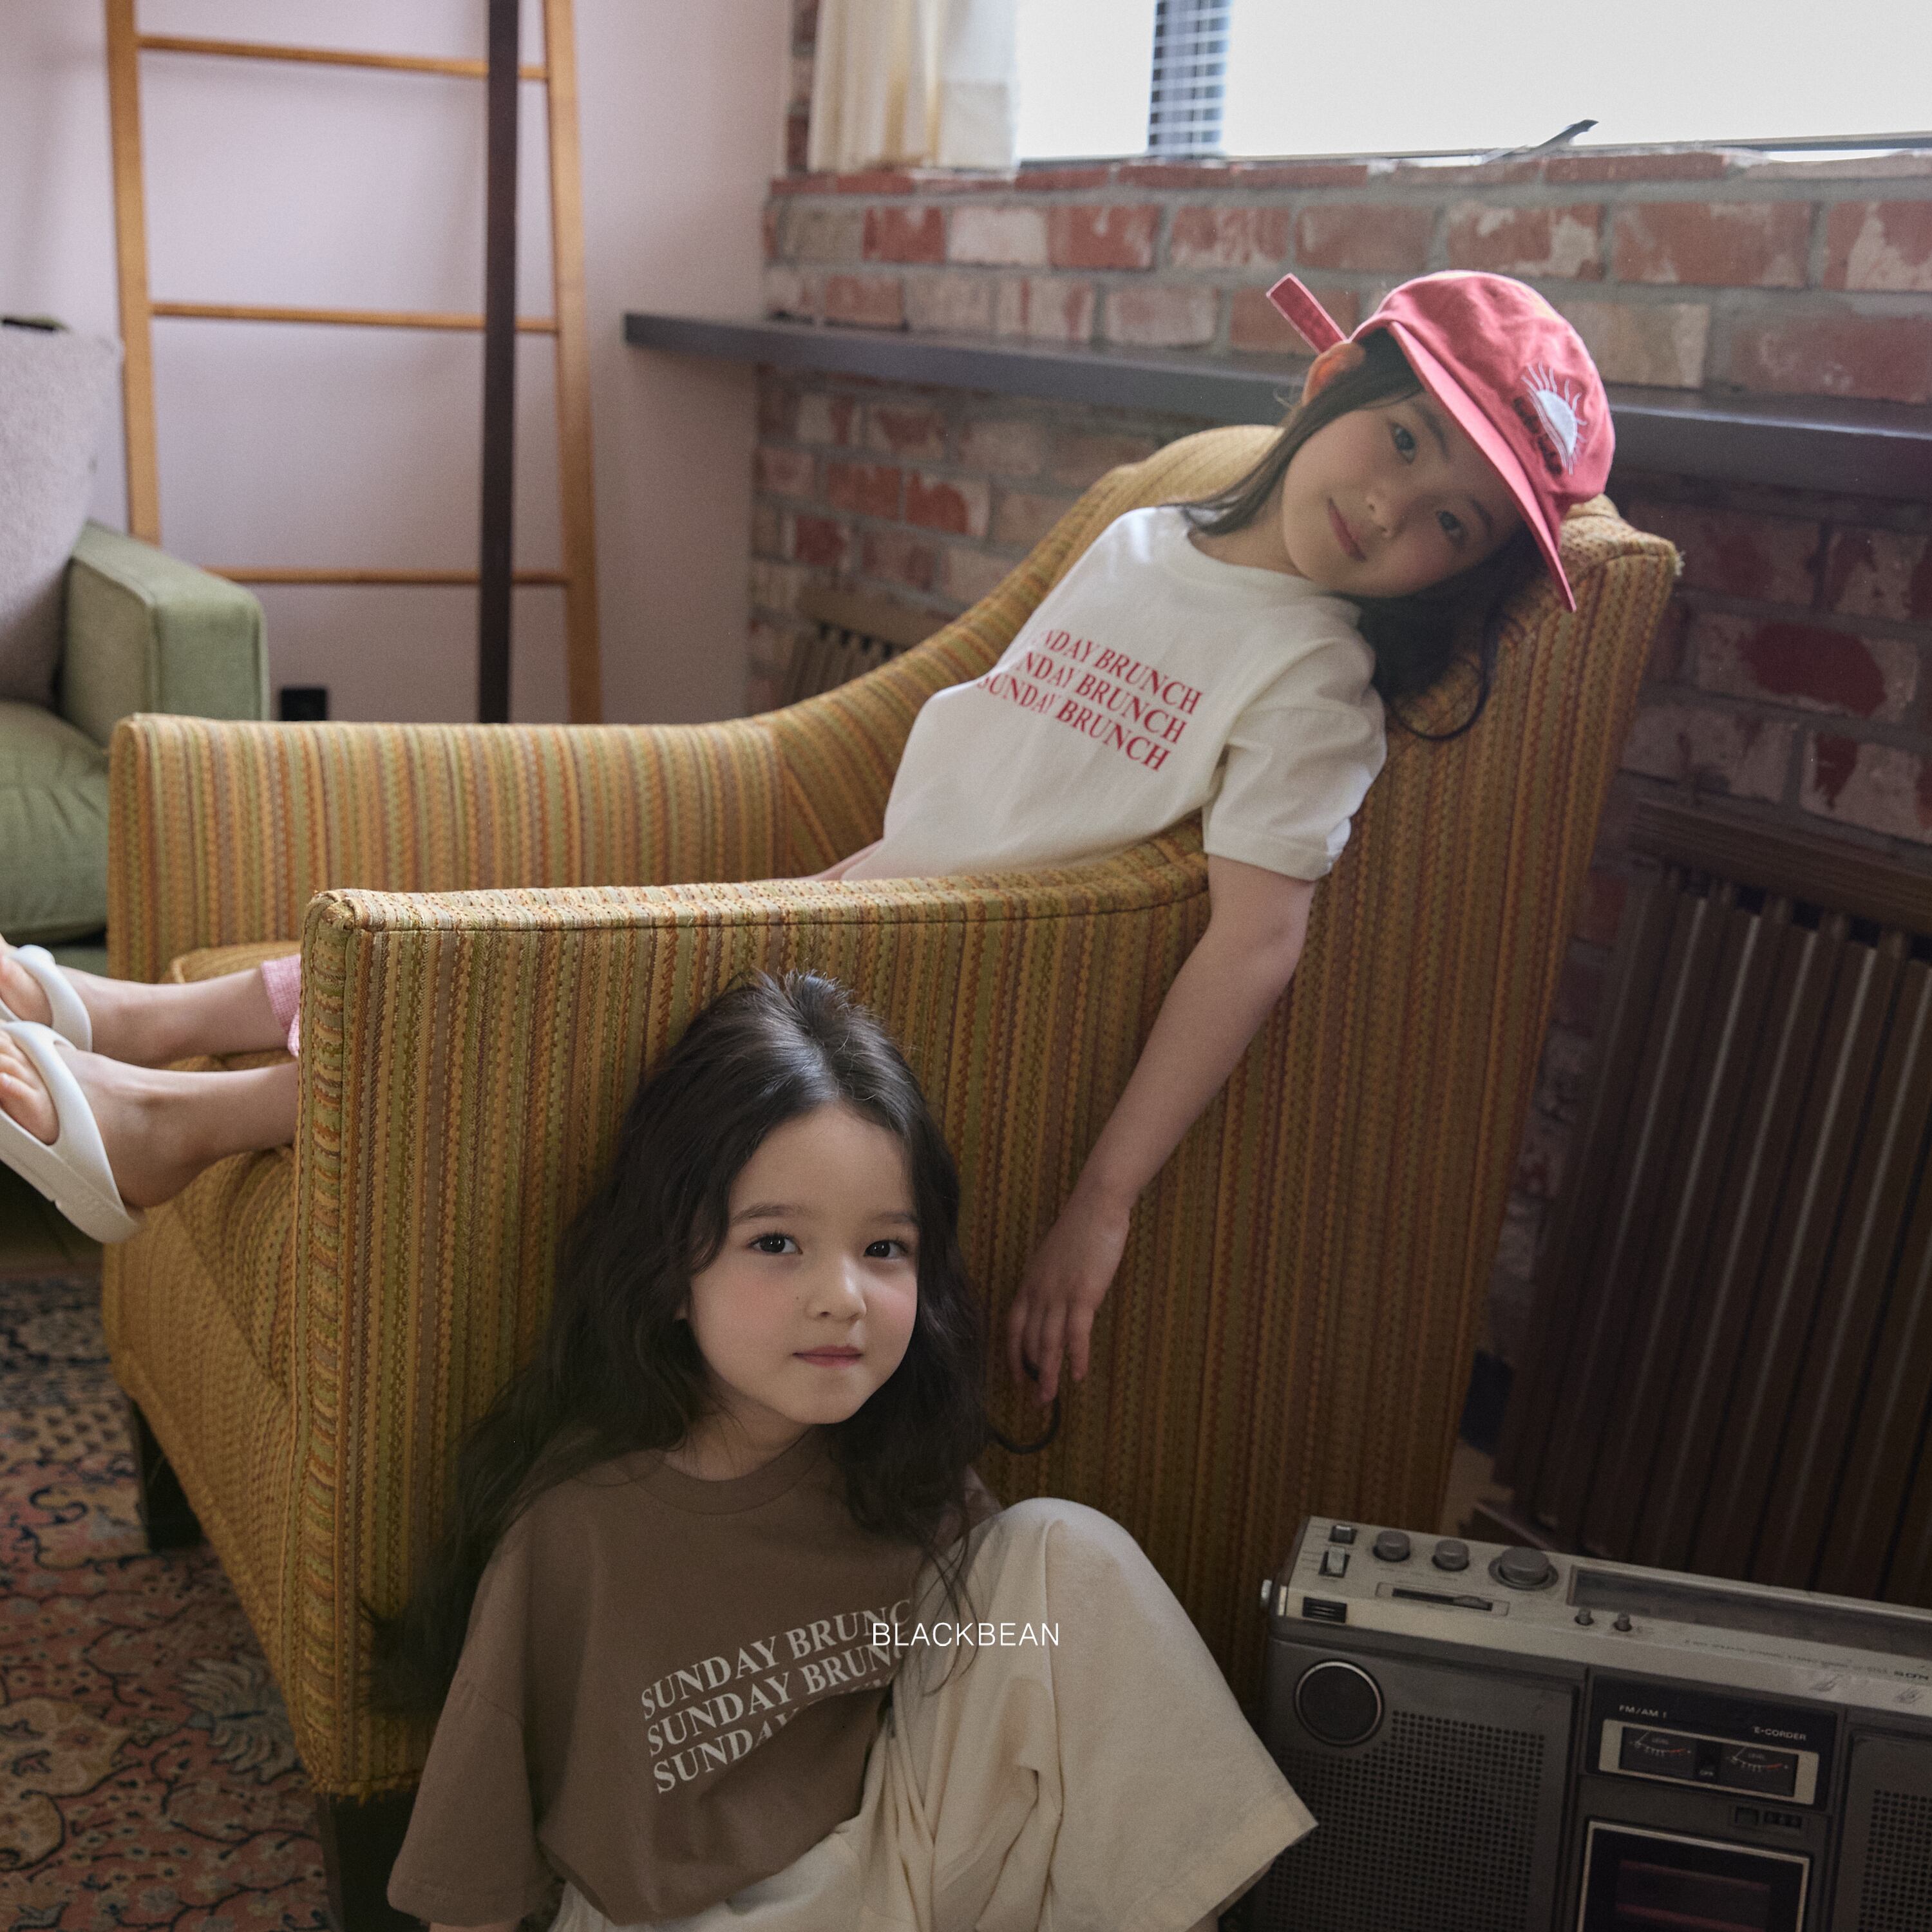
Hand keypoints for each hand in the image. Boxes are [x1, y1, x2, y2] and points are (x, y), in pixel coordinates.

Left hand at [1005, 1187, 1130, 1404]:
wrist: (1096, 1208)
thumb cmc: (1080, 1230)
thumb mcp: (1055, 1259)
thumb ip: (1050, 1283)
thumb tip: (1054, 1304)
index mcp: (1030, 1283)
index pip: (1013, 1327)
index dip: (1013, 1355)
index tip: (1017, 1377)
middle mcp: (1039, 1292)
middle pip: (1028, 1341)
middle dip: (1030, 1373)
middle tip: (1036, 1399)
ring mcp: (1059, 1294)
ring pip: (1047, 1343)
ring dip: (1048, 1374)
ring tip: (1049, 1398)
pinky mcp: (1083, 1294)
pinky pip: (1076, 1333)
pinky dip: (1076, 1356)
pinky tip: (1078, 1375)